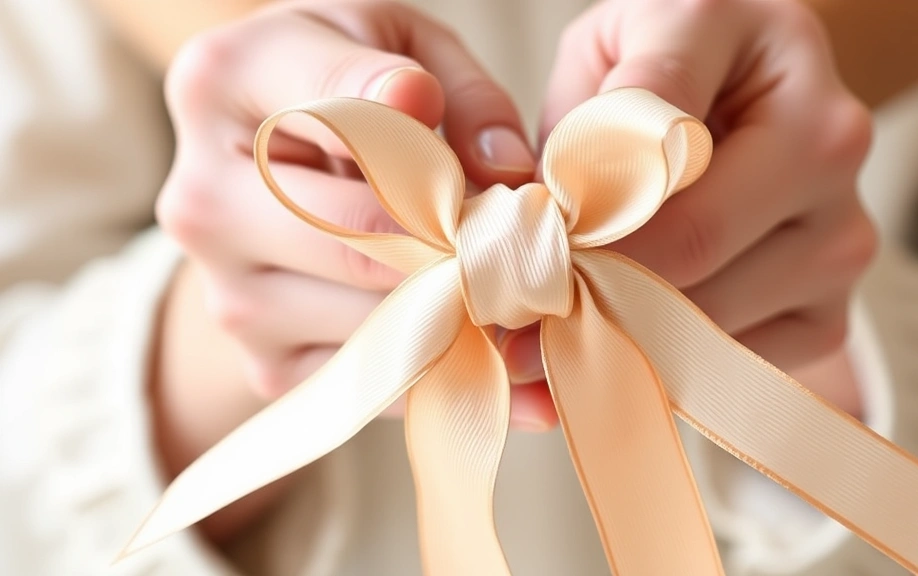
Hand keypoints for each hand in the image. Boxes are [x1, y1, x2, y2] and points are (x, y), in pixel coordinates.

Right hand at [156, 0, 558, 441]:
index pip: (339, 112)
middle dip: (457, 240)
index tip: (457, 125)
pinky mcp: (264, 365)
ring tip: (497, 274)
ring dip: (457, 305)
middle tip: (516, 233)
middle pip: (362, 239)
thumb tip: (503, 169)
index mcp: (222, 81)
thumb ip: (459, 92)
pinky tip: (477, 333)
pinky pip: (376, 381)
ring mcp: (227, 293)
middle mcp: (202, 198)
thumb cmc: (348, 90)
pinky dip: (444, 364)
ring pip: (376, 320)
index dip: (419, 128)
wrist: (272, 178)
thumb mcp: (402, 45)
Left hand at [503, 0, 875, 416]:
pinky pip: (733, 366)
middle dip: (589, 284)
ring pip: (709, 316)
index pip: (662, 139)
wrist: (750, 102)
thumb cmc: (663, 68)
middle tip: (514, 316)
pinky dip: (665, 369)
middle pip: (691, 241)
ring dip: (617, 335)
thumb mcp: (607, 51)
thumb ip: (578, 122)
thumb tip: (538, 228)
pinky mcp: (831, 314)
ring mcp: (843, 234)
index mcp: (774, 45)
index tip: (514, 247)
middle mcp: (830, 140)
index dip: (578, 205)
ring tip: (549, 335)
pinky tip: (621, 345)